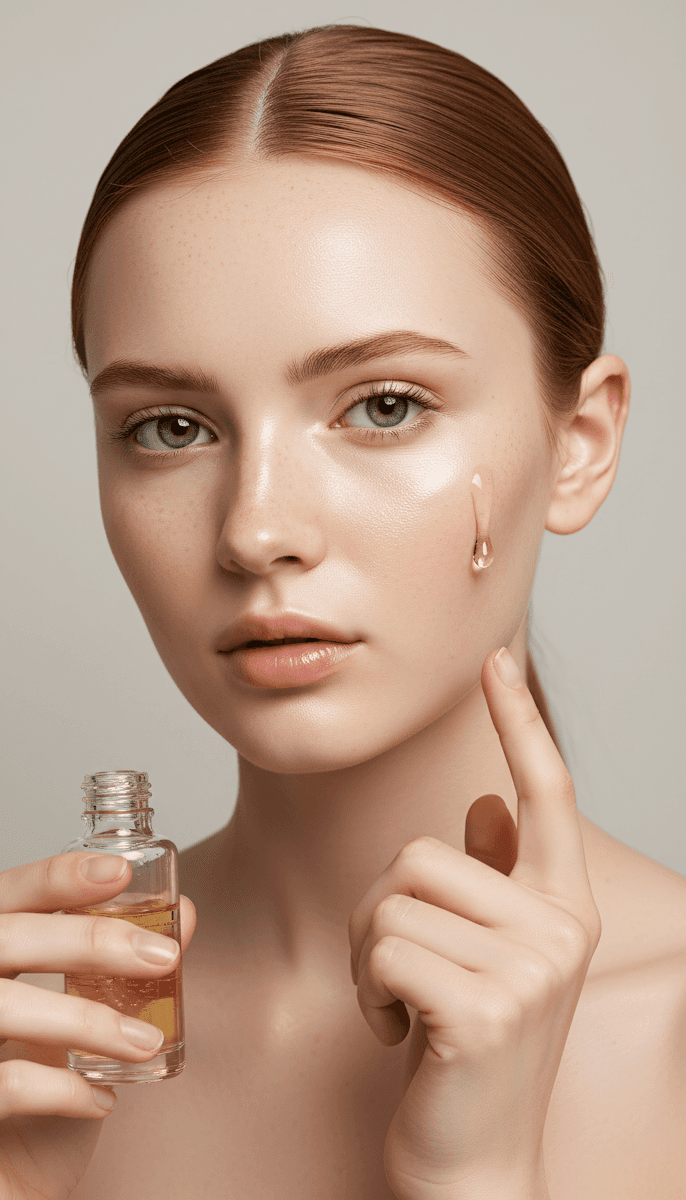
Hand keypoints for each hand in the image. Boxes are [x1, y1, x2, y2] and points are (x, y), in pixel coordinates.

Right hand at [0, 853, 195, 1199]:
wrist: (9, 1185)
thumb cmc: (38, 1101)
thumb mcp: (84, 1024)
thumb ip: (124, 967)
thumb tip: (184, 911)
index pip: (7, 894)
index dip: (56, 876)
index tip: (120, 870)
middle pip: (6, 938)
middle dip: (90, 940)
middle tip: (162, 958)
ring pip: (3, 1005)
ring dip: (88, 1019)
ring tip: (147, 1041)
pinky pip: (5, 1084)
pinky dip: (63, 1089)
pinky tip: (102, 1100)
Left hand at [349, 647, 600, 1199]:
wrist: (475, 1163)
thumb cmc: (467, 1051)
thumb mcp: (485, 956)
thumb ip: (495, 878)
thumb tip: (488, 802)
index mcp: (561, 904)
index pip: (545, 792)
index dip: (518, 721)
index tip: (494, 661)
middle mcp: (558, 926)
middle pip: (420, 850)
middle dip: (380, 910)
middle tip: (399, 973)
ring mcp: (529, 968)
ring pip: (390, 899)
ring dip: (369, 957)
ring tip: (402, 1005)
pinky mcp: (485, 1008)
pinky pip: (382, 950)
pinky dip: (369, 993)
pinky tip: (401, 1033)